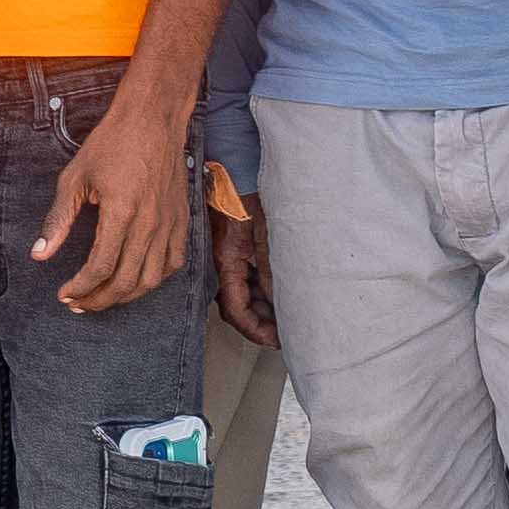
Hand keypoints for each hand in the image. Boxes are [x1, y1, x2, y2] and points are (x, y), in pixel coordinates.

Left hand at [41, 90, 194, 314]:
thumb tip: (40, 254)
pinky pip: (173, 263)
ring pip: (152, 279)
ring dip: (126, 296)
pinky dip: (155, 278)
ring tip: (103, 296)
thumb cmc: (113, 143)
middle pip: (125, 281)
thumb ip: (58, 220)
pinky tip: (136, 278)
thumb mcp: (74, 178)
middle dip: (99, 300)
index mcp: (121, 212)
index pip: (100, 268)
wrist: (153, 118)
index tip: (64, 294)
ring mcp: (169, 223)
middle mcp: (149, 223)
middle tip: (79, 303)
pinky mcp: (181, 220)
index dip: (79, 288)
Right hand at [208, 195, 274, 349]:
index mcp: (225, 263)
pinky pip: (244, 277)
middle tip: (286, 332)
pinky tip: (278, 290)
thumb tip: (282, 303)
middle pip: (236, 306)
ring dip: (262, 307)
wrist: (236, 167)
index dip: (256, 331)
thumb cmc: (248, 194)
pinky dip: (260, 289)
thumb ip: (273, 271)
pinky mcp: (232, 248)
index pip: (236, 310)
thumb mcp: (267, 236)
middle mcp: (220, 264)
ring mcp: (225, 256)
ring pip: (241, 293)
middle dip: (261, 323)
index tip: (278, 340)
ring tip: (287, 314)